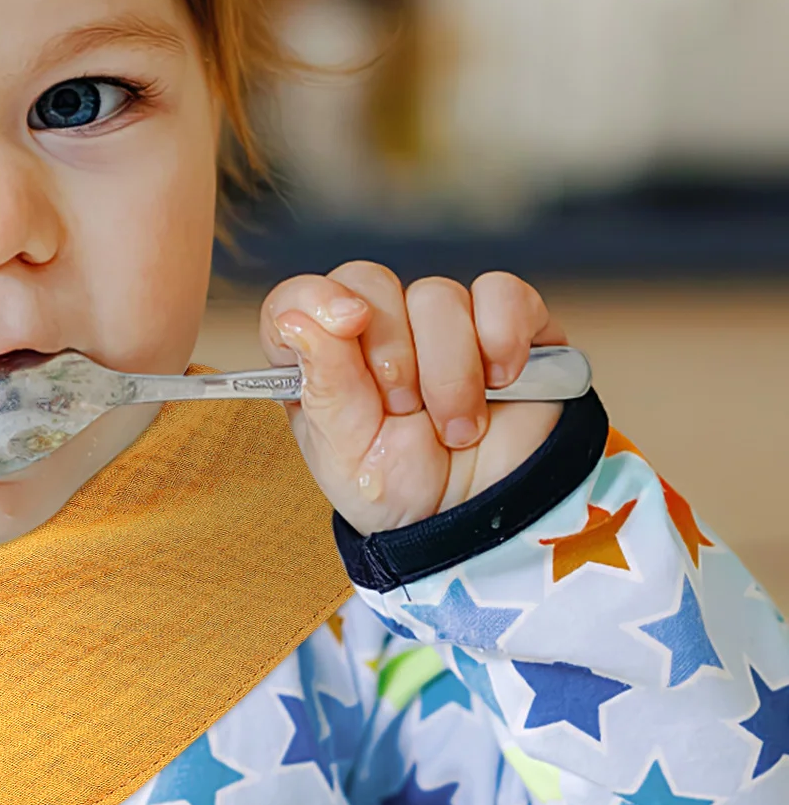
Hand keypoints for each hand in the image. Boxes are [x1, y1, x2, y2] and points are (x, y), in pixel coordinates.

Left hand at [259, 264, 567, 535]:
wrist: (479, 522)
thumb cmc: (402, 491)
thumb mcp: (348, 454)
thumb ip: (324, 383)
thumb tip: (296, 320)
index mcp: (325, 360)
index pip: (298, 299)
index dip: (314, 300)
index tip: (346, 324)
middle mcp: (380, 331)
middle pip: (370, 282)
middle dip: (391, 355)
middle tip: (405, 411)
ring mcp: (443, 323)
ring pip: (437, 296)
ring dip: (451, 372)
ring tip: (456, 426)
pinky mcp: (507, 323)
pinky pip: (502, 294)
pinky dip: (503, 339)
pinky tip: (501, 383)